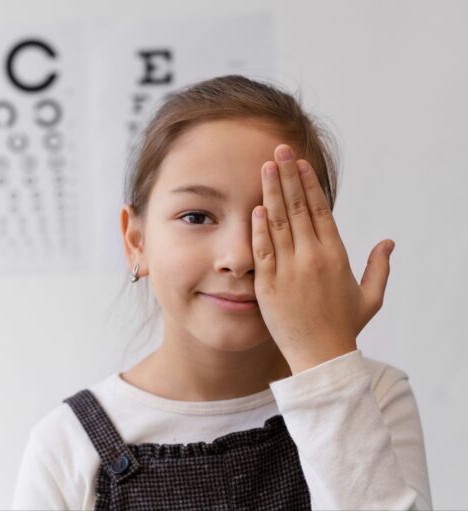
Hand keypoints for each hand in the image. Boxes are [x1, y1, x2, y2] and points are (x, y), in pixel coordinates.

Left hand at [251, 144, 394, 373]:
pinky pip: (263, 250)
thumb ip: (379, 267)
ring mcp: (289, 270)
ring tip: (265, 168)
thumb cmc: (344, 327)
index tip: (300, 163)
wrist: (321, 357)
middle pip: (297, 208)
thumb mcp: (370, 297)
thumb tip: (389, 242)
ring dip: (271, 192)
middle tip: (279, 151)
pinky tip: (255, 207)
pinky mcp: (269, 284)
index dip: (309, 184)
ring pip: (278, 223)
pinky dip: (258, 228)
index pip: (320, 210)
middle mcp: (312, 257)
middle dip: (288, 176)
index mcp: (336, 255)